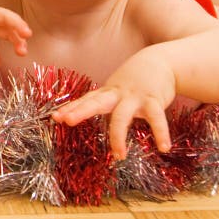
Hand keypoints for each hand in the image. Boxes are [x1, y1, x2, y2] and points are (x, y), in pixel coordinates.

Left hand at [51, 51, 175, 159]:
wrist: (160, 61)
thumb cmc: (134, 81)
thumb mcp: (116, 91)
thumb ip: (103, 103)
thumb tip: (89, 119)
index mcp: (106, 94)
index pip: (85, 100)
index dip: (70, 108)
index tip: (54, 117)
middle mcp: (117, 94)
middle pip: (95, 102)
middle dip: (81, 111)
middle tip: (67, 121)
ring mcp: (134, 96)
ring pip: (122, 115)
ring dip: (119, 136)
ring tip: (119, 156)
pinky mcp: (153, 99)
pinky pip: (157, 118)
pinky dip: (160, 133)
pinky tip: (163, 148)